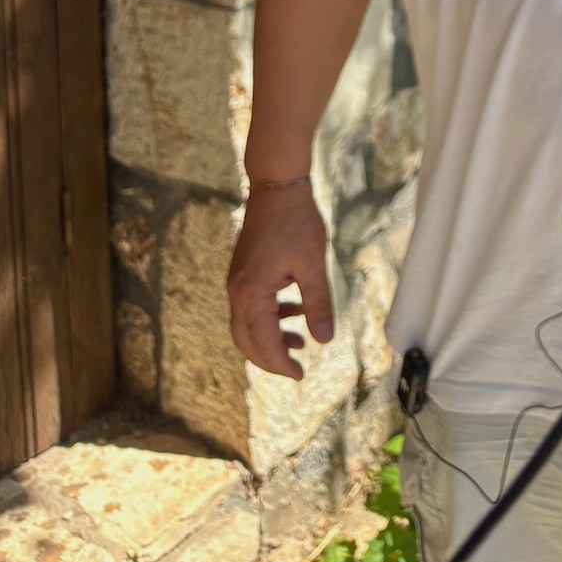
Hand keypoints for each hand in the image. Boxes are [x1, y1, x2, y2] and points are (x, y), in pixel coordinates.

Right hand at [227, 183, 333, 378]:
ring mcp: (237, 282)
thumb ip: (318, 304)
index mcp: (252, 293)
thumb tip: (324, 340)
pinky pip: (251, 307)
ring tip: (298, 344)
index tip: (300, 375)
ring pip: (246, 325)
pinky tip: (293, 311)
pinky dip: (269, 317)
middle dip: (270, 358)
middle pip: (247, 340)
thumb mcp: (312, 265)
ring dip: (269, 339)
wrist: (277, 186)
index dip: (280, 363)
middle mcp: (237, 291)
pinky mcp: (243, 273)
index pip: (263, 342)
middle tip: (296, 368)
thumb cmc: (297, 222)